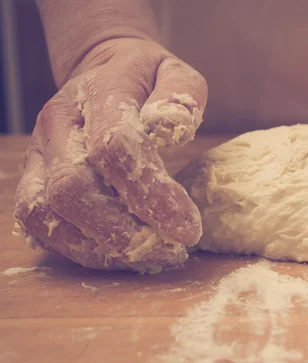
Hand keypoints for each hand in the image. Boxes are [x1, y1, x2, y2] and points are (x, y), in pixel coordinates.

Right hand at [14, 38, 206, 271]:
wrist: (100, 73)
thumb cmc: (146, 79)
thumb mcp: (176, 73)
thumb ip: (182, 95)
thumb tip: (174, 126)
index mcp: (98, 92)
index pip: (114, 147)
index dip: (151, 194)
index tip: (189, 227)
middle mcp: (58, 123)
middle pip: (73, 189)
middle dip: (125, 232)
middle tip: (173, 250)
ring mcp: (38, 153)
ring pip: (47, 213)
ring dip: (101, 247)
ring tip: (150, 256)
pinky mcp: (31, 178)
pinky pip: (38, 225)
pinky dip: (79, 248)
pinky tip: (120, 254)